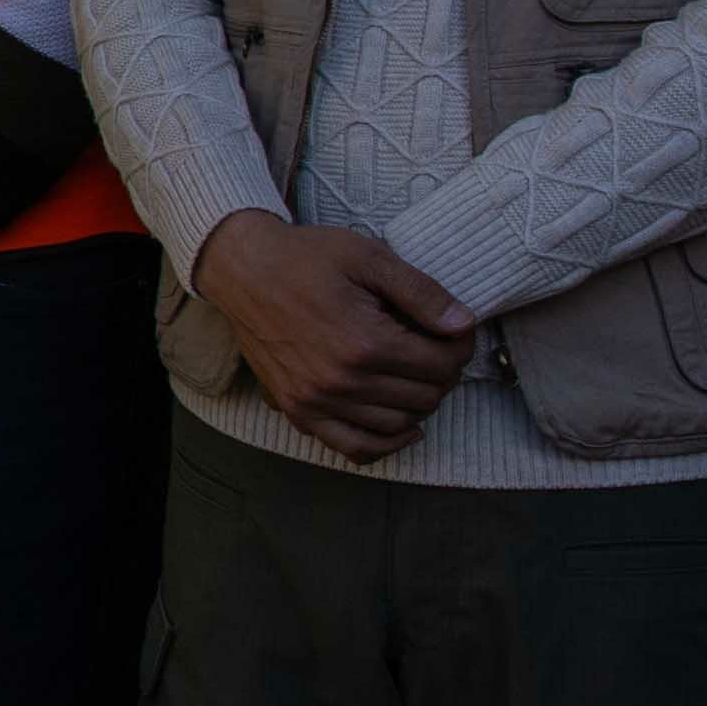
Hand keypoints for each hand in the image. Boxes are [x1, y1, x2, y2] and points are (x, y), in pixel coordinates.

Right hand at [191, 213, 476, 455]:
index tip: (456, 331)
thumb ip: (421, 293)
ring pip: (398, 424)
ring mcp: (317, 401)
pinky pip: (355, 447)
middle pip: (425, 396)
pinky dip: (387, 443)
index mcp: (364, 342)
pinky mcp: (299, 411)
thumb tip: (464, 325)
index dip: (460, 346)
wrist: (242, 270)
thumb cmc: (305, 257)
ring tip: (416, 374)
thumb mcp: (368, 257)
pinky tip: (404, 426)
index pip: (441, 363)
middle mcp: (342, 381)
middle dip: (443, 372)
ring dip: (419, 403)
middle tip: (437, 347)